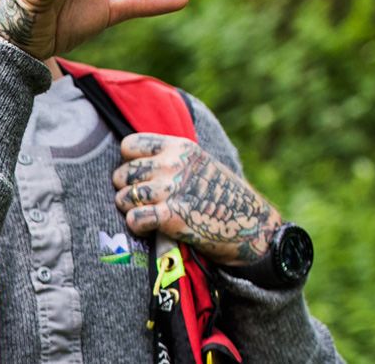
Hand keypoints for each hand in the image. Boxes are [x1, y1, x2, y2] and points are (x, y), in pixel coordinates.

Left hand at [111, 133, 285, 265]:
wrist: (253, 225)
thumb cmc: (223, 195)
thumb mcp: (200, 162)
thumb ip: (170, 158)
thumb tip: (132, 162)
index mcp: (179, 147)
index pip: (128, 146)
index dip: (129, 163)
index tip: (141, 176)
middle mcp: (172, 165)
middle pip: (122, 174)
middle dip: (126, 189)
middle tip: (142, 202)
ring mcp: (171, 190)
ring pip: (123, 197)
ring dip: (129, 209)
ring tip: (144, 215)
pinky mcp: (172, 217)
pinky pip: (134, 218)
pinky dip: (136, 226)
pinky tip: (148, 228)